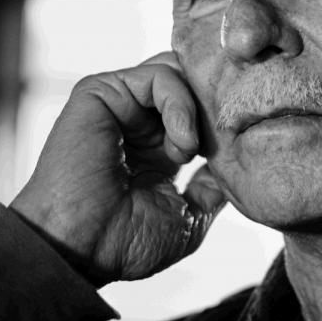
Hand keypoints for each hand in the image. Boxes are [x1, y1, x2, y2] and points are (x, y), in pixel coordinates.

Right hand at [11, 51, 226, 283]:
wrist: (78, 248)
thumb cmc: (123, 243)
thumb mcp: (186, 219)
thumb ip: (210, 189)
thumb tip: (235, 170)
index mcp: (158, 150)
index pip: (202, 109)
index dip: (226, 120)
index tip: (243, 146)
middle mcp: (140, 123)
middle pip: (192, 83)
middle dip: (216, 105)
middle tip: (226, 136)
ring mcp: (121, 105)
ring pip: (178, 72)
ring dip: (198, 107)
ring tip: (192, 150)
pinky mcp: (102, 92)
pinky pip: (157, 75)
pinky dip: (180, 104)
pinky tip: (181, 143)